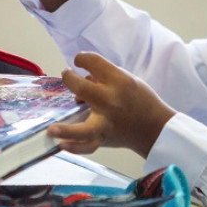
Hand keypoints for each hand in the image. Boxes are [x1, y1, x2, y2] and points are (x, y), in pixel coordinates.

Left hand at [48, 52, 175, 157]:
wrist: (155, 128)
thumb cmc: (140, 100)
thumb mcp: (127, 80)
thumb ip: (104, 78)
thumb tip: (82, 79)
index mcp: (120, 82)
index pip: (94, 62)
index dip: (82, 58)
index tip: (79, 61)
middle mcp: (111, 101)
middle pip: (83, 89)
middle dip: (69, 79)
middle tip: (66, 75)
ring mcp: (106, 123)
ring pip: (85, 129)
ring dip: (66, 129)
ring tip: (51, 129)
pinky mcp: (104, 138)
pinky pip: (88, 146)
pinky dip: (75, 147)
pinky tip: (61, 144)